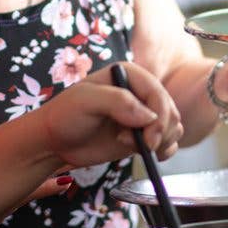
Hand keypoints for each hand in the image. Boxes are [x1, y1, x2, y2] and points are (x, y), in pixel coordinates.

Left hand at [35, 61, 182, 166]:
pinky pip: (168, 142)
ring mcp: (143, 115)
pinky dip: (163, 150)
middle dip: (160, 132)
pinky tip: (143, 153)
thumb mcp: (85, 101)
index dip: (159, 116)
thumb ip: (117, 101)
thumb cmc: (64, 115)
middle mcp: (140, 92)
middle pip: (170, 111)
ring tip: (129, 145)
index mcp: (129, 74)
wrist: (55, 141)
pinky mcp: (143, 135)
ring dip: (160, 141)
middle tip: (139, 145)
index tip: (149, 138)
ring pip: (173, 127)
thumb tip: (149, 116)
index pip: (158, 93)